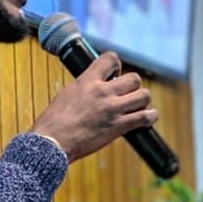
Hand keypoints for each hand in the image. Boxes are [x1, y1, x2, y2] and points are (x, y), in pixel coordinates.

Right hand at [29, 51, 156, 163]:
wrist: (52, 143)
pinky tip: (148, 118)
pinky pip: (144, 117)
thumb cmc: (53, 123)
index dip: (117, 65)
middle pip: (133, 78)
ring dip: (143, 101)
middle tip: (126, 95)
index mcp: (88, 81)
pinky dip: (150, 117)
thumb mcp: (67, 95)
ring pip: (143, 95)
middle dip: (132, 86)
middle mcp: (103, 92)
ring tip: (138, 106)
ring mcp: (112, 109)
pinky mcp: (118, 126)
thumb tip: (91, 86)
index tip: (115, 74)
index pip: (110, 58)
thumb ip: (83, 87)